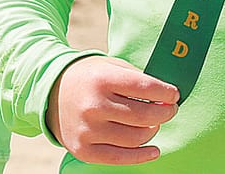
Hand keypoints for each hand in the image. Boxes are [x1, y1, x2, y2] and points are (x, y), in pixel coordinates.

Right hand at [47, 55, 178, 164]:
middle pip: (145, 115)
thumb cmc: (88, 78)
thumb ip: (137, 78)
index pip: (145, 88)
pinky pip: (122, 158)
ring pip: (137, 138)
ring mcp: (88, 130)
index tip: (174, 94)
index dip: (166, 92)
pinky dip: (143, 155)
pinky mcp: (85, 150)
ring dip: (152, 130)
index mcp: (101, 79)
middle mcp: (94, 105)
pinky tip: (154, 149)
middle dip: (164, 112)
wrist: (50, 92)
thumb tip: (168, 97)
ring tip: (153, 123)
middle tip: (169, 109)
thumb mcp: (109, 66)